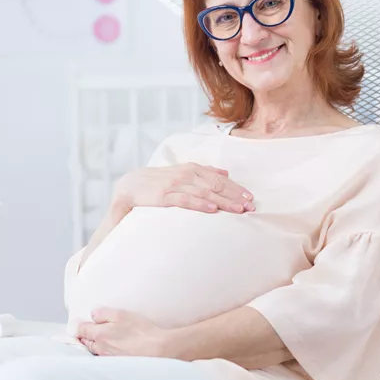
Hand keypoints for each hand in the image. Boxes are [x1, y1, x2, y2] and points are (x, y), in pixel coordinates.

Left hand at [76, 308, 172, 356]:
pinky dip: (105, 351)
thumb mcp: (121, 314)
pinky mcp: (117, 364)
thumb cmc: (142, 331)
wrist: (159, 349)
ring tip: (103, 337)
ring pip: (95, 350)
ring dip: (95, 344)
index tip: (78, 323)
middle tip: (88, 329)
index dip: (78, 326)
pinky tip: (114, 346)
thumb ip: (103, 313)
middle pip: (86, 342)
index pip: (81, 330)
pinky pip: (105, 357)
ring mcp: (109, 358)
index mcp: (100, 335)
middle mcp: (102, 349)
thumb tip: (93, 315)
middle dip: (86, 335)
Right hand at [113, 163, 254, 215]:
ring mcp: (174, 185)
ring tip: (238, 209)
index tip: (250, 197)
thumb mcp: (180, 173)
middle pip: (215, 185)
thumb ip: (202, 172)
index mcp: (190, 169)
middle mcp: (184, 175)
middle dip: (235, 196)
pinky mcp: (163, 197)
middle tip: (251, 206)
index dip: (235, 188)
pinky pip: (185, 200)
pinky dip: (200, 204)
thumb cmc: (157, 182)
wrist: (128, 187)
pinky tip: (212, 210)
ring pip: (204, 193)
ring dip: (223, 201)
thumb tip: (225, 173)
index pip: (218, 178)